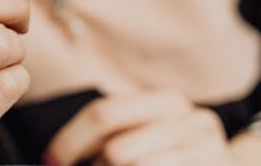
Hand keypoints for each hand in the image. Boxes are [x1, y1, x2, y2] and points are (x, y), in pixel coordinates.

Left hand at [44, 90, 234, 165]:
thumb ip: (112, 136)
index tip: (50, 162)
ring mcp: (209, 150)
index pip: (103, 114)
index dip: (69, 142)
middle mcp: (192, 120)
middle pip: (117, 149)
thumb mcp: (148, 135)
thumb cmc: (177, 156)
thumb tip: (57, 157)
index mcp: (167, 102)